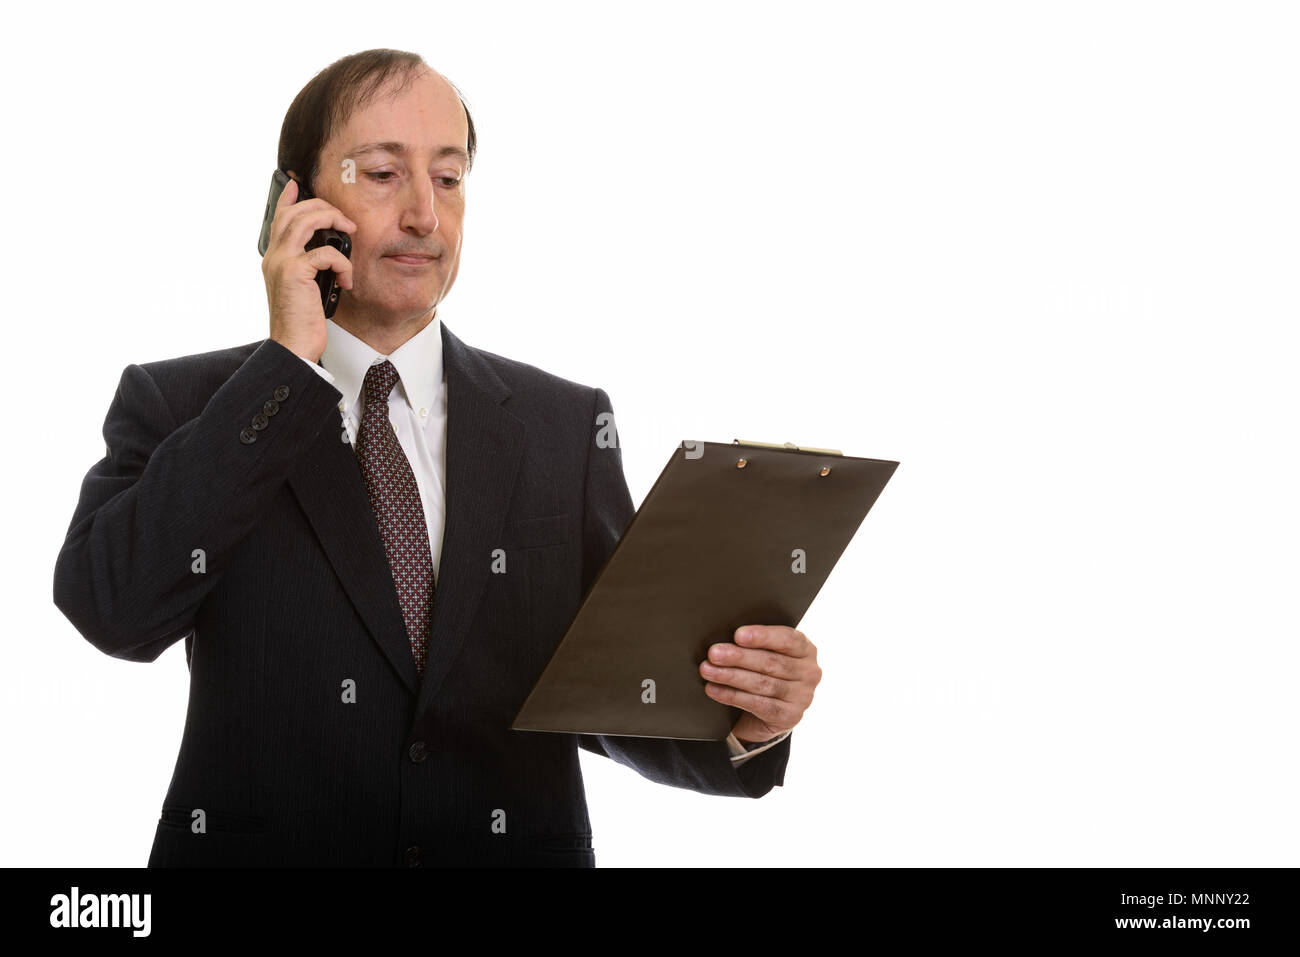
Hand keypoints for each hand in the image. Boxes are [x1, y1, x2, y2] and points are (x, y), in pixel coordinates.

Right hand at [262, 175, 355, 362]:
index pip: (279, 218)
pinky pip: (325, 253)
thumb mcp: (306, 288)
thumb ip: (310, 267)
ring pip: (306, 221)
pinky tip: (347, 280)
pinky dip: (342, 263)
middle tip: (344, 219)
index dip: (289, 198)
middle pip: (294, 212)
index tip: (297, 183)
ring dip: (333, 221)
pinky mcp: (294, 273)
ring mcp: (281, 262)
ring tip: (350, 232)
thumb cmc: (302, 321)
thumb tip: (328, 252)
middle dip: (322, 207)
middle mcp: (273, 256)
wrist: (293, 346)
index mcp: (274, 258)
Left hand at [698, 625, 820, 743]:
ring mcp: (802, 697)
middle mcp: (809, 672)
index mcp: (805, 649)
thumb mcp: (766, 655)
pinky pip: (757, 705)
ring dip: (731, 676)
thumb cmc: (763, 673)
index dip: (762, 636)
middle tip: (714, 653)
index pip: (787, 639)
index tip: (738, 635)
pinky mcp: (789, 717)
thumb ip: (755, 645)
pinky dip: (732, 696)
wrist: (767, 713)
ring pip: (762, 684)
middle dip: (738, 657)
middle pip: (771, 662)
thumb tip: (723, 634)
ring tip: (707, 670)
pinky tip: (714, 690)